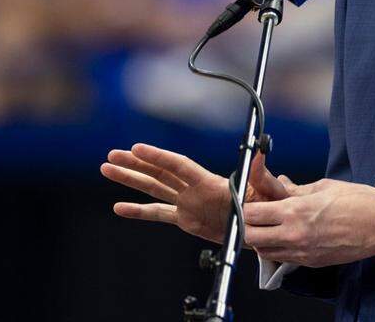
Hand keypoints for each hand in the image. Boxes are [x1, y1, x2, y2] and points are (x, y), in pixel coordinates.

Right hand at [101, 143, 289, 243]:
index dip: (158, 156)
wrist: (263, 226)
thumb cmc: (268, 206)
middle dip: (136, 164)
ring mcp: (188, 203)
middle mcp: (194, 189)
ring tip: (107, 168)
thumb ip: (261, 174)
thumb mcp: (266, 190)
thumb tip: (260, 152)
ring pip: (154, 189)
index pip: (179, 166)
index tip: (137, 147)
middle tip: (111, 155)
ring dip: (131, 179)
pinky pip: (159, 214)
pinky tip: (119, 207)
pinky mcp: (186, 219)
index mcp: (210, 183)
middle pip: (160, 174)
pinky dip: (139, 212)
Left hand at [243, 179, 374, 266]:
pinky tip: (288, 236)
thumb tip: (281, 183)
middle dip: (249, 226)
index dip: (247, 208)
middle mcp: (295, 235)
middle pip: (251, 237)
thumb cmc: (359, 202)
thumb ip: (297, 189)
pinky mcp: (311, 262)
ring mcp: (302, 252)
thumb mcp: (324, 187)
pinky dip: (278, 249)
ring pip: (264, 252)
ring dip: (262, 239)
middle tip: (256, 216)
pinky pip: (283, 258)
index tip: (250, 202)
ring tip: (272, 226)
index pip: (252, 214)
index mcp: (296, 211)